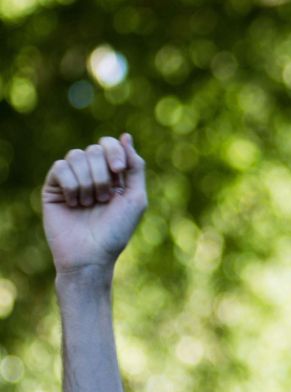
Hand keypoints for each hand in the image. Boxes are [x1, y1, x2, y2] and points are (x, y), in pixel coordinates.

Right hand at [42, 133, 146, 274]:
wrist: (91, 255)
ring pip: (76, 155)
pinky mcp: (53, 188)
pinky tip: (74, 203)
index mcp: (113, 175)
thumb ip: (135, 167)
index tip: (118, 170)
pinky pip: (60, 167)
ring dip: (88, 181)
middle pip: (95, 149)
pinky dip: (71, 185)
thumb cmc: (116, 230)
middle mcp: (92, 174)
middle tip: (103, 198)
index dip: (114, 151)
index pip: (110, 144)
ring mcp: (72, 180)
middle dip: (102, 173)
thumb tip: (126, 136)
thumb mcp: (136, 198)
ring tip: (89, 204)